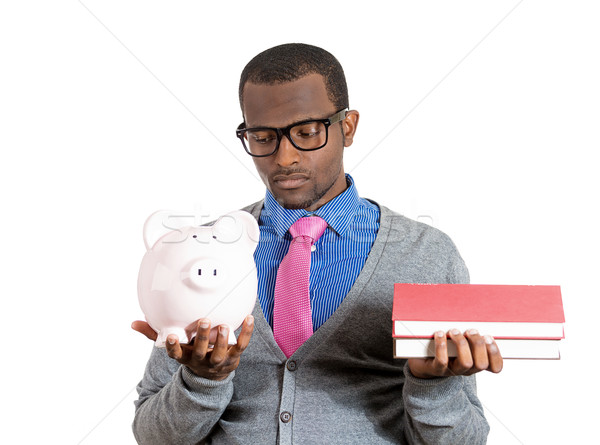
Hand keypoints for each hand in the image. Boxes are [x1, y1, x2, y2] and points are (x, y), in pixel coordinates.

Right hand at [132, 315, 253, 380]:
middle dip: (202, 337)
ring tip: (223, 325)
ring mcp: (218, 360)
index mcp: (185, 357)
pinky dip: (246, 332)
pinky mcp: (234, 357)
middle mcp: (201, 360)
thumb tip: (134, 323)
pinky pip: (241, 345)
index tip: (172, 336)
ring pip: (220, 353)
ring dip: (222, 339)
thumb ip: (155, 334)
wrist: (211, 375)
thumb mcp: (175, 346)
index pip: (176, 354)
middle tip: (205, 320)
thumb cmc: (190, 353)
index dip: (174, 346)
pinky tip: (249, 318)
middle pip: (201, 352)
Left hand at [408, 329, 502, 378]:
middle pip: (481, 363)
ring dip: (462, 344)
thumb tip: (475, 308)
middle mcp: (467, 369)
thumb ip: (469, 331)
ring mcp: (452, 371)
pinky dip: (441, 346)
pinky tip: (439, 334)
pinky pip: (442, 361)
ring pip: (466, 363)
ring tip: (454, 331)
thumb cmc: (445, 346)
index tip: (488, 337)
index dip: (496, 353)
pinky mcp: (436, 369)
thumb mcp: (460, 339)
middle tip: (470, 331)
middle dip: (478, 344)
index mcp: (476, 362)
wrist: (422, 361)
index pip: (495, 367)